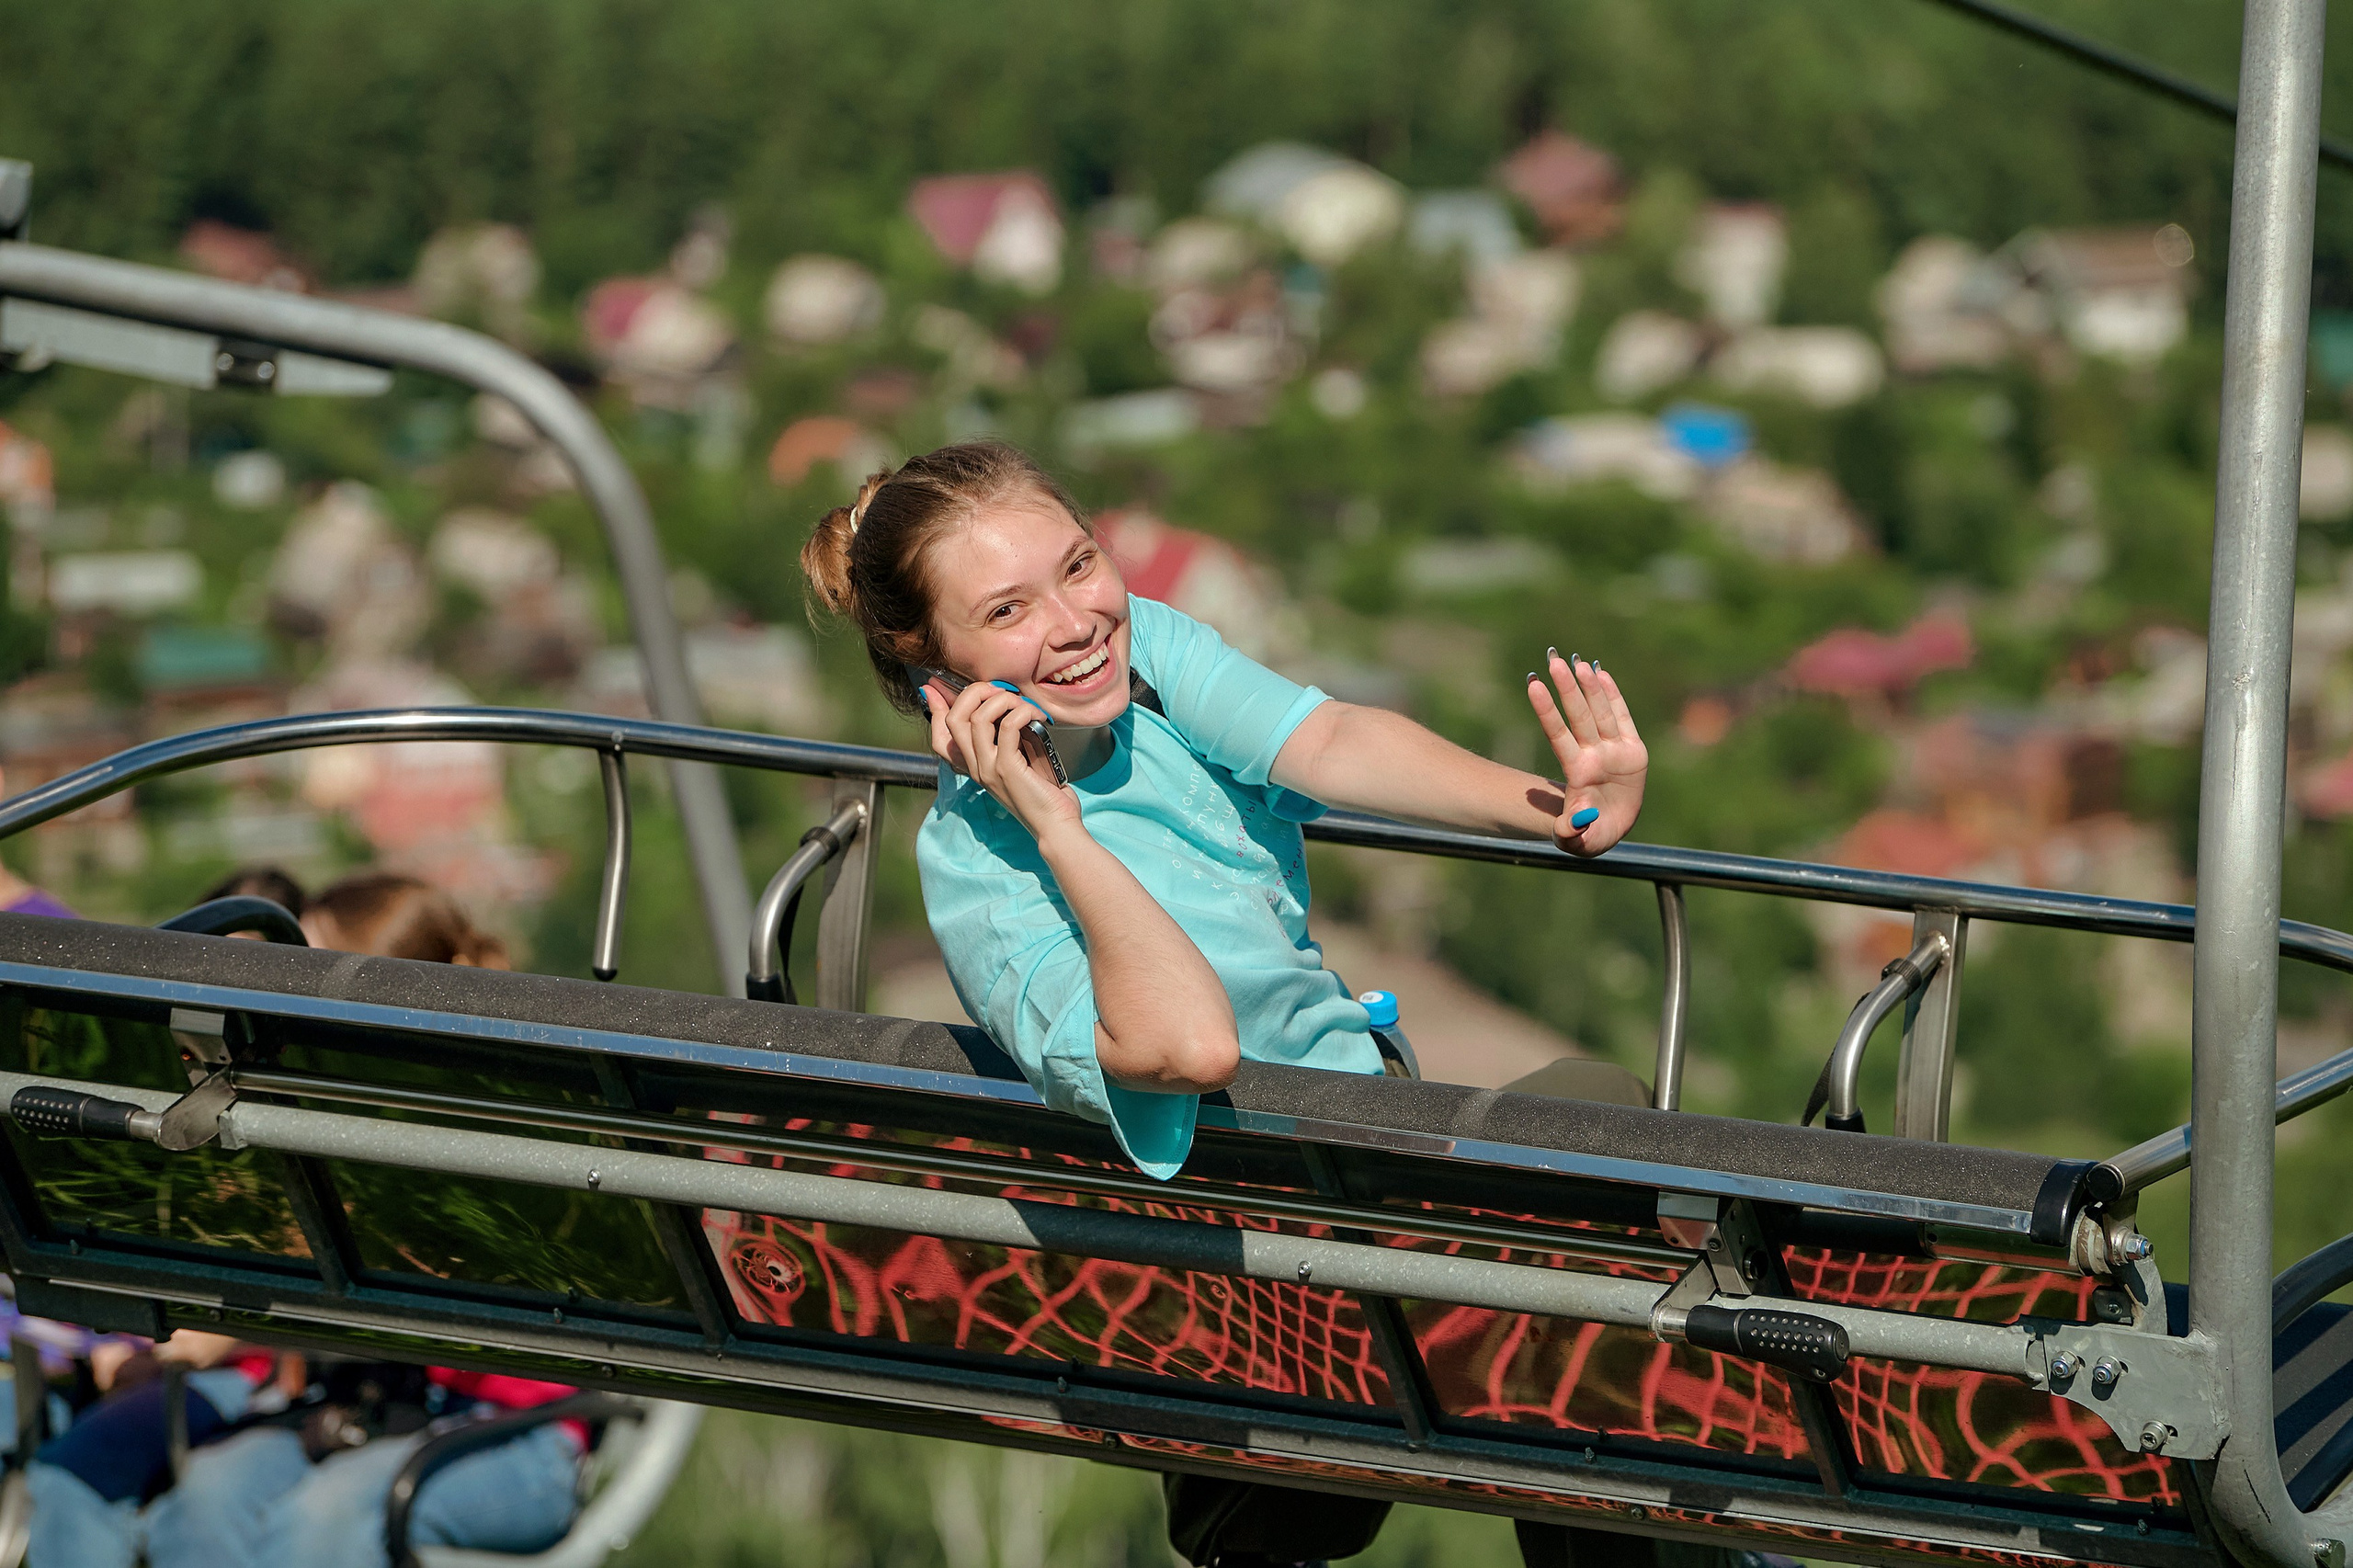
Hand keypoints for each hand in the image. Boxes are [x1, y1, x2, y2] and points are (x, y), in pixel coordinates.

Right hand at [934, 679, 1080, 840]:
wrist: (1055, 826)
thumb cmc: (1043, 795)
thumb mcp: (1019, 764)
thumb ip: (1009, 742)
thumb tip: (1012, 712)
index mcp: (974, 766)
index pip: (940, 738)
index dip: (935, 710)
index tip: (933, 688)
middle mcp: (976, 767)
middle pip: (954, 719)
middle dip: (975, 693)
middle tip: (1001, 691)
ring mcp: (989, 768)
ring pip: (977, 718)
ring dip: (1003, 700)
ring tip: (1025, 705)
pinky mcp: (1008, 769)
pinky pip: (1008, 726)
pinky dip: (1022, 713)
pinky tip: (1037, 716)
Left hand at [1526, 651, 1647, 855]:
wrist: (1609, 829)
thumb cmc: (1589, 834)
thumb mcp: (1579, 840)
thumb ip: (1572, 832)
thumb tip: (1569, 826)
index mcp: (1578, 773)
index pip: (1558, 736)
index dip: (1548, 711)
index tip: (1533, 685)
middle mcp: (1593, 756)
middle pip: (1578, 717)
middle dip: (1567, 690)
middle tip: (1553, 661)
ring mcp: (1612, 751)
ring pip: (1600, 713)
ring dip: (1589, 688)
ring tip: (1578, 662)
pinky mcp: (1632, 751)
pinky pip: (1622, 719)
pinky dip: (1613, 697)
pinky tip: (1602, 673)